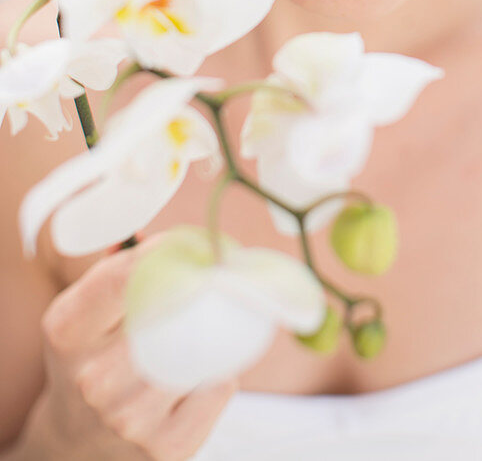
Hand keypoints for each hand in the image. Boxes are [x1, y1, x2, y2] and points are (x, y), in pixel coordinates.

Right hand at [33, 233, 237, 460]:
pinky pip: (219, 385)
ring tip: (201, 328)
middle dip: (199, 290)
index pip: (124, 278)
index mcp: (67, 331)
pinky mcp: (167, 447)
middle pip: (169, 314)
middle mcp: (93, 379)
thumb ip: (121, 269)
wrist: (80, 444)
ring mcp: (129, 419)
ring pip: (200, 349)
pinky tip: (199, 372)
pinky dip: (218, 372)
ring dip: (211, 333)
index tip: (190, 242)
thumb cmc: (92, 358)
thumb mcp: (84, 312)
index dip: (165, 253)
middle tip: (219, 272)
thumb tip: (171, 236)